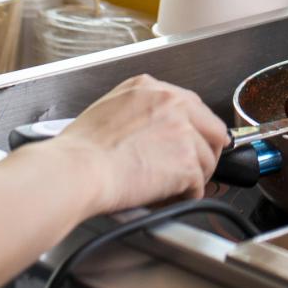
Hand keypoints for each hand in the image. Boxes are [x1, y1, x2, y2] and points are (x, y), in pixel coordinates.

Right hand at [51, 75, 228, 213]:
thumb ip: (140, 111)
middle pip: (212, 130)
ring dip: (194, 177)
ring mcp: (184, 131)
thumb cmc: (79, 150)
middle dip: (204, 152)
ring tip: (171, 189)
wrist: (74, 171)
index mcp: (152, 88)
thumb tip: (156, 128)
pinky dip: (186, 196)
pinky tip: (167, 199)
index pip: (192, 106)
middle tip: (191, 170)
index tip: (193, 142)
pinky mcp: (187, 161)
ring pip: (207, 159)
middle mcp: (172, 103)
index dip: (194, 130)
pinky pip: (199, 184)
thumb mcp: (109, 109)